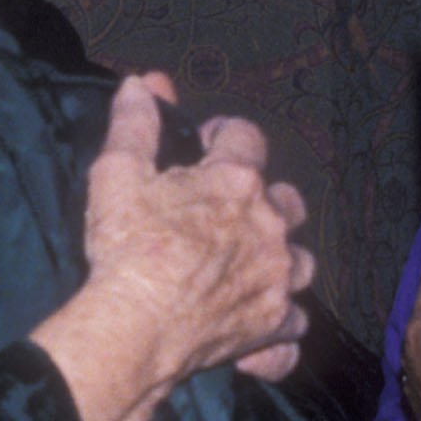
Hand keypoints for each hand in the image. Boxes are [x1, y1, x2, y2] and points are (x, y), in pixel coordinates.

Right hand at [31, 77, 310, 420]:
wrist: (134, 328)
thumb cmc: (127, 248)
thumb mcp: (118, 176)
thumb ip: (133, 126)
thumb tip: (140, 83)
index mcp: (236, 182)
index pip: (245, 136)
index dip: (225, 134)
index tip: (205, 143)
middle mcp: (269, 226)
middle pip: (288, 201)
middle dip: (268, 199)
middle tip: (234, 210)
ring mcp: (277, 279)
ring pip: (303, 263)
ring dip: (284, 261)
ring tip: (255, 268)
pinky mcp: (273, 326)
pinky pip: (294, 328)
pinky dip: (282, 333)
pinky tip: (264, 338)